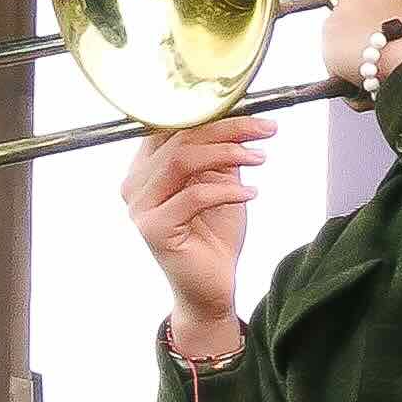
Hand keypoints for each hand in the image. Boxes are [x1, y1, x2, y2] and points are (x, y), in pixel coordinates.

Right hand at [121, 113, 268, 352]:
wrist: (211, 285)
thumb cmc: (214, 234)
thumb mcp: (221, 183)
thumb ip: (220, 154)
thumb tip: (238, 119)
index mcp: (146, 168)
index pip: (174, 127)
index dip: (214, 115)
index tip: (255, 116)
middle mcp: (135, 184)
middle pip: (179, 139)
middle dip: (228, 130)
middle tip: (266, 130)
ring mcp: (140, 207)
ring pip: (182, 161)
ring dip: (227, 154)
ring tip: (260, 158)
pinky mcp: (153, 229)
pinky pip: (193, 196)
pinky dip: (226, 190)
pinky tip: (251, 194)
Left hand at [315, 0, 401, 91]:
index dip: (393, 11)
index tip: (394, 30)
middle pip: (366, 2)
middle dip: (372, 26)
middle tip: (382, 52)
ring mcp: (351, 0)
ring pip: (348, 21)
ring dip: (355, 41)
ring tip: (369, 64)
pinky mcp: (332, 22)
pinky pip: (331, 39)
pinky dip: (338, 55)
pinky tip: (352, 69)